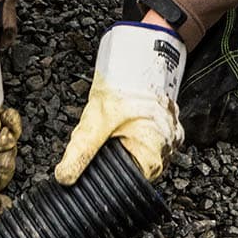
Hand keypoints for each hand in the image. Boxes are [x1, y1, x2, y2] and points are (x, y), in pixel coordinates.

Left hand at [56, 21, 186, 184]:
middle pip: (136, 165)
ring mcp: (172, 135)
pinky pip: (152, 137)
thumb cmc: (125, 86)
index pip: (131, 183)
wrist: (145, 54)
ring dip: (126, 143)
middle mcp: (169, 148)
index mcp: (154, 155)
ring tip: (117, 125)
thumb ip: (80, 152)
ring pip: (143, 151)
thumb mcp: (95, 122)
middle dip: (117, 155)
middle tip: (107, 135)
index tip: (99, 164)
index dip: (111, 175)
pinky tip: (127, 121)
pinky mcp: (170, 123)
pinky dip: (137, 132)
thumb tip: (64, 177)